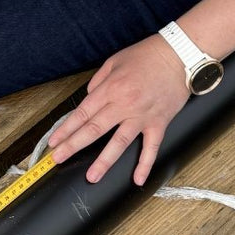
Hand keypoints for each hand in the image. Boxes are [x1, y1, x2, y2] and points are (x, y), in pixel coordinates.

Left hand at [48, 34, 189, 185]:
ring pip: (120, 143)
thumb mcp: (114, 61)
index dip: (66, 129)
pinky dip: (145, 164)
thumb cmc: (147, 55)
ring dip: (104, 162)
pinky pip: (151, 147)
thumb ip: (97, 81)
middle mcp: (124, 104)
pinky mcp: (159, 122)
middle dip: (73, 145)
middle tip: (58, 159)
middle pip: (94, 129)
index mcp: (111, 88)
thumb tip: (88, 98)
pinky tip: (137, 179)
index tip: (54, 141)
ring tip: (92, 176)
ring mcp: (142, 116)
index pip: (83, 113)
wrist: (179, 55)